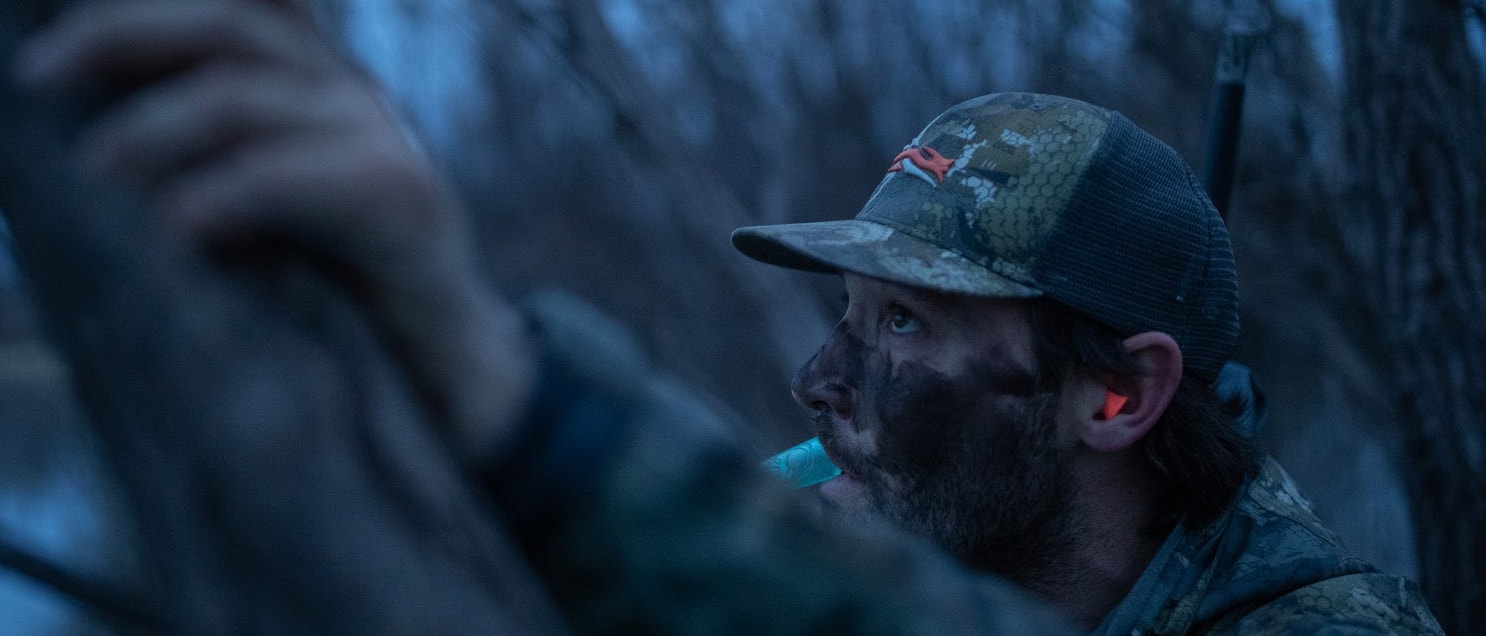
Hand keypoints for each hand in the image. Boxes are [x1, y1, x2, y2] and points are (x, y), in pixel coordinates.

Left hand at [13, 0, 534, 459]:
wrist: (447, 358)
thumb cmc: (346, 287)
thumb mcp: (273, 206)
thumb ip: (220, 160)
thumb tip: (110, 148)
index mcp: (316, 81)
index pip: (236, 4)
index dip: (148, 8)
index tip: (61, 43)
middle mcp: (348, 90)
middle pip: (230, 21)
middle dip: (122, 35)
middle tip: (39, 76)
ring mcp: (378, 133)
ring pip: (242, 95)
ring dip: (153, 126)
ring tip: (96, 167)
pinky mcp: (398, 191)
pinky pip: (285, 175)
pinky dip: (220, 193)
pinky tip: (177, 224)